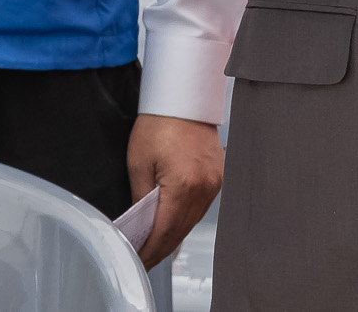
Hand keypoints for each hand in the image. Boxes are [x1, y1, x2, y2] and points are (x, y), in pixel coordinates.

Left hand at [127, 113, 222, 266]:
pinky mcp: (218, 177)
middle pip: (181, 231)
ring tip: (153, 244)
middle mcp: (205, 188)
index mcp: (184, 186)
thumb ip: (142, 197)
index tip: (139, 259)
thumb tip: (140, 222)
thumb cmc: (159, 122)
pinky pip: (200, 207)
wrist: (182, 98)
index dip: (151, 250)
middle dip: (161, 247)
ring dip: (173, 234)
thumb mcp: (139, 163)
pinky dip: (184, 217)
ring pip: (192, 221)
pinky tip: (171, 222)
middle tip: (143, 257)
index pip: (166, 232)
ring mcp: (215, 184)